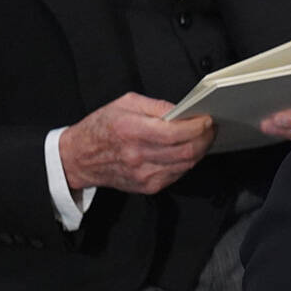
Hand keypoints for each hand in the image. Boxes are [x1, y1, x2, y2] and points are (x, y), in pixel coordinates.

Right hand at [59, 92, 214, 194]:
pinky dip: (187, 162)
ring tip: (202, 138)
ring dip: (200, 151)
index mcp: (132, 130)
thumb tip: (181, 110)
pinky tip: (186, 151)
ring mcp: (144, 174)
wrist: (80, 158)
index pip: (175, 132)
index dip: (198, 126)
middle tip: (211, 128)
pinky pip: (177, 174)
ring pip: (186, 165)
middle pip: (186, 152)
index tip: (207, 119)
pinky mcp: (147, 186)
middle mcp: (138, 155)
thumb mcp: (125, 104)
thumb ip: (156, 105)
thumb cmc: (101, 128)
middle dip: (206, 139)